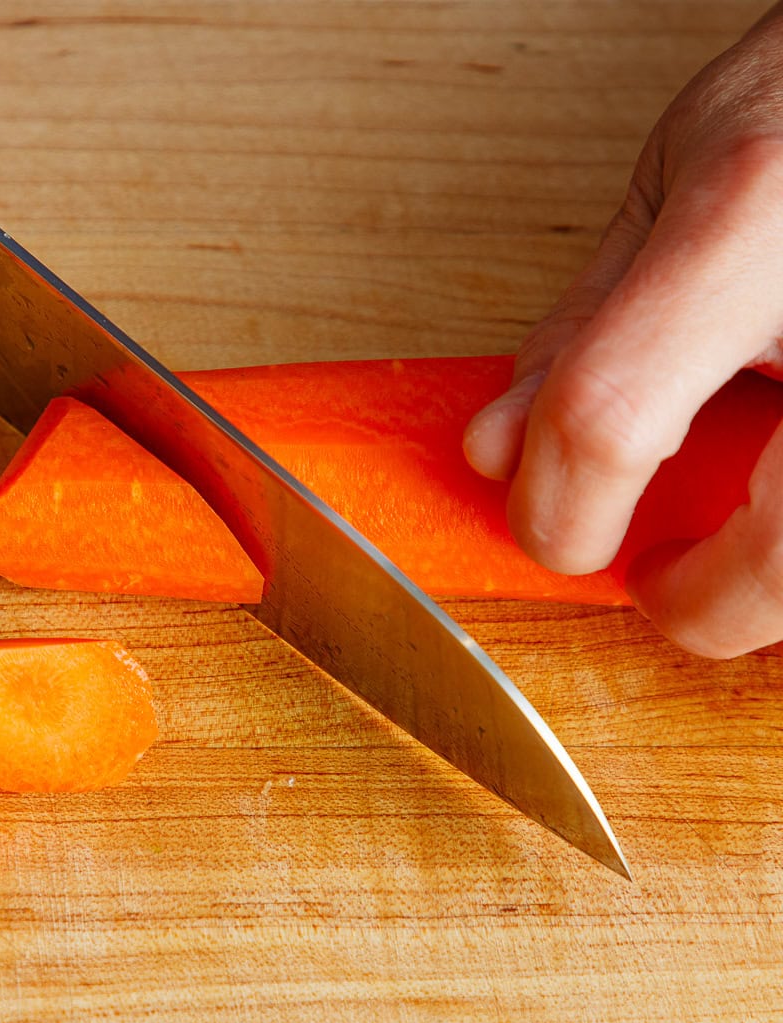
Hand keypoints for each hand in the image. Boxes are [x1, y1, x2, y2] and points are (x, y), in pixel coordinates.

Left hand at [463, 6, 782, 657]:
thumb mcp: (677, 182)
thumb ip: (589, 322)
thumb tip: (502, 447)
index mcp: (748, 221)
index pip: (610, 417)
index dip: (558, 506)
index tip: (549, 531)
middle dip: (714, 604)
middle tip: (666, 585)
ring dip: (776, 583)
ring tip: (739, 555)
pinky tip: (776, 505)